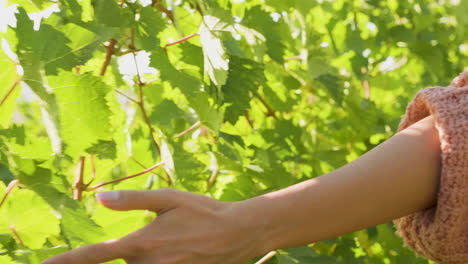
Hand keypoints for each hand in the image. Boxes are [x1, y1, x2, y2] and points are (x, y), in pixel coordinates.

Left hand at [43, 188, 267, 263]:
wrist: (239, 233)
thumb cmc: (204, 212)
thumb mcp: (170, 199)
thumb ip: (133, 200)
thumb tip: (100, 198)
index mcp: (142, 243)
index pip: (94, 256)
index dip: (67, 262)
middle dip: (119, 256)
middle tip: (155, 237)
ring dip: (141, 260)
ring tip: (171, 241)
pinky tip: (174, 250)